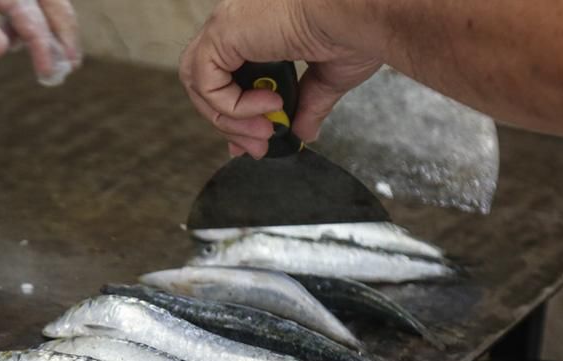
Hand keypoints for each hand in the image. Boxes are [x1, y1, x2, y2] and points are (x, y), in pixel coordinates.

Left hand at [180, 0, 382, 157]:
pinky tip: (268, 105)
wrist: (361, 13)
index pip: (226, 76)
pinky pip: (207, 83)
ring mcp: (228, 25)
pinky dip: (232, 106)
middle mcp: (239, 23)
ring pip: (200, 86)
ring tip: (265, 131)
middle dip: (229, 123)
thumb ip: (307, 104)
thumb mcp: (327, 77)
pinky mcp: (223, 32)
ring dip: (230, 120)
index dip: (234, 112)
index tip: (255, 139)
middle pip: (207, 84)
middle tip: (258, 145)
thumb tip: (303, 131)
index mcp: (259, 28)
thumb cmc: (354, 29)